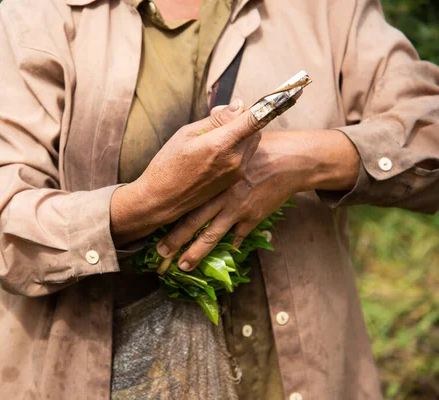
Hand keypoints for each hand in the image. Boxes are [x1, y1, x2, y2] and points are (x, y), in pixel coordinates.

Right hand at [111, 99, 265, 245]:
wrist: (161, 200)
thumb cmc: (168, 165)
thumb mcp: (186, 134)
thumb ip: (215, 120)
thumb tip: (239, 105)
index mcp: (221, 145)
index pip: (255, 118)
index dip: (271, 104)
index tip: (288, 92)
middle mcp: (234, 160)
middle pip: (255, 128)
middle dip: (243, 119)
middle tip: (220, 118)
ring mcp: (236, 172)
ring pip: (251, 142)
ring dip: (241, 134)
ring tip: (214, 138)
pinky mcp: (234, 181)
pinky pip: (245, 156)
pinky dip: (237, 148)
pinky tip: (215, 153)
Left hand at [156, 129, 359, 269]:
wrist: (287, 160)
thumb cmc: (255, 151)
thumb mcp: (228, 148)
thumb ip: (209, 158)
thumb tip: (190, 163)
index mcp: (212, 180)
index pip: (185, 201)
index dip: (168, 215)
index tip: (152, 226)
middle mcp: (221, 197)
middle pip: (193, 222)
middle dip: (175, 240)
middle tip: (160, 254)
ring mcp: (237, 210)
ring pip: (212, 236)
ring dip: (196, 253)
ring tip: (183, 266)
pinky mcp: (252, 218)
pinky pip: (238, 237)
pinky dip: (230, 247)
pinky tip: (222, 256)